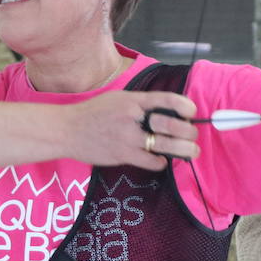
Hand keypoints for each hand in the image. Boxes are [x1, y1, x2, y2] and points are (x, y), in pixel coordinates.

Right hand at [62, 90, 198, 169]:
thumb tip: (169, 111)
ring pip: (165, 145)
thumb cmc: (95, 113)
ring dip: (183, 149)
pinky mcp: (122, 154)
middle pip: (172, 125)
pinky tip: (161, 160)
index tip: (192, 112)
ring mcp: (128, 137)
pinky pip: (151, 161)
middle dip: (189, 132)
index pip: (167, 99)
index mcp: (134, 100)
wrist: (67, 130)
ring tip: (190, 151)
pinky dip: (161, 162)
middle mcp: (133, 117)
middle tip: (193, 136)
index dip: (185, 106)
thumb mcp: (119, 99)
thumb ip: (142, 104)